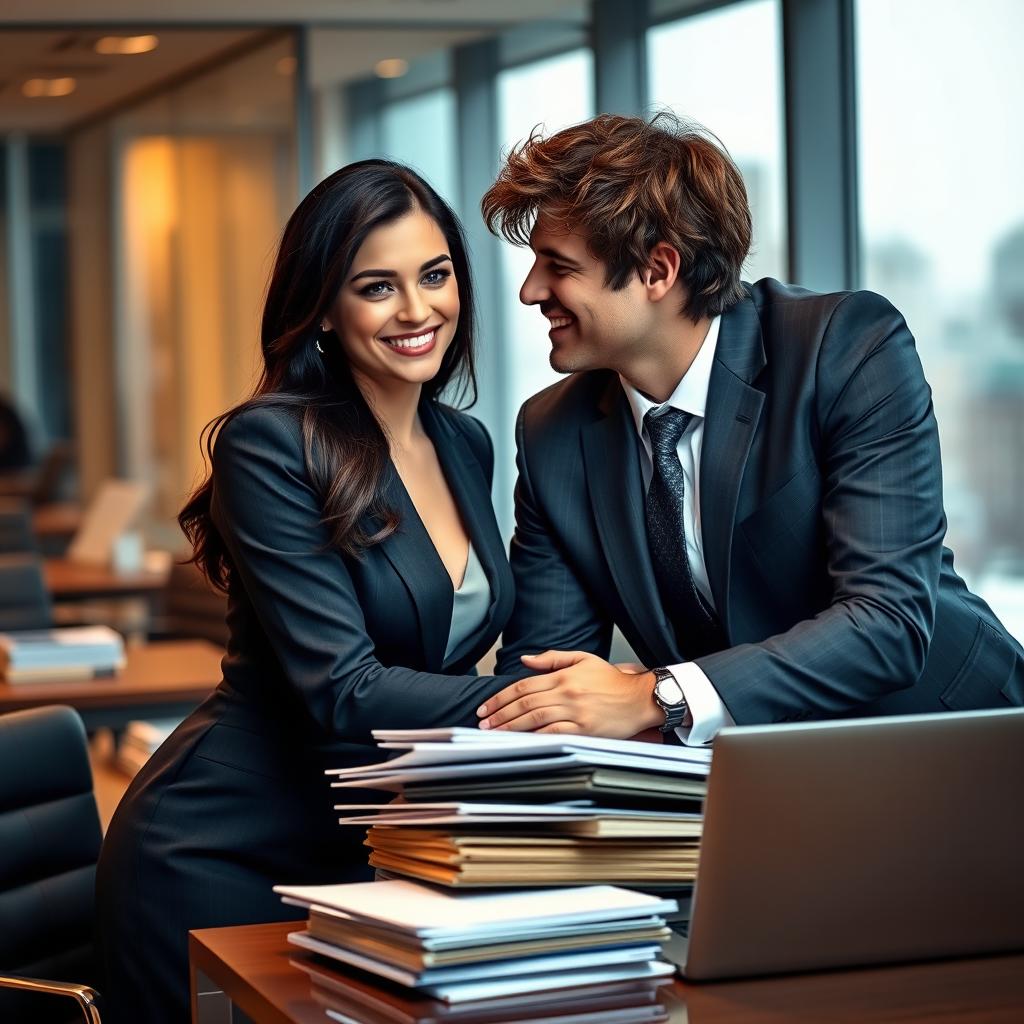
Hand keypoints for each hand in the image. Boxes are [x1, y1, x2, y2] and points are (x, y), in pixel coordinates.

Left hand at [477, 651, 661, 737]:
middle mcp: (567, 693)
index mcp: (563, 675)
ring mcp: (576, 712)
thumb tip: (524, 660)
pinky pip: (554, 734)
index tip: (486, 707)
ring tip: (494, 732)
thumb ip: (552, 658)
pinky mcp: (585, 729)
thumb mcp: (582, 659)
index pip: (523, 686)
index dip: (500, 697)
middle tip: (483, 722)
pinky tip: (520, 741)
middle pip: (525, 704)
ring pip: (535, 719)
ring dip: (511, 727)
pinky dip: (534, 738)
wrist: (639, 698)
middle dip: (500, 714)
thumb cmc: (612, 681)